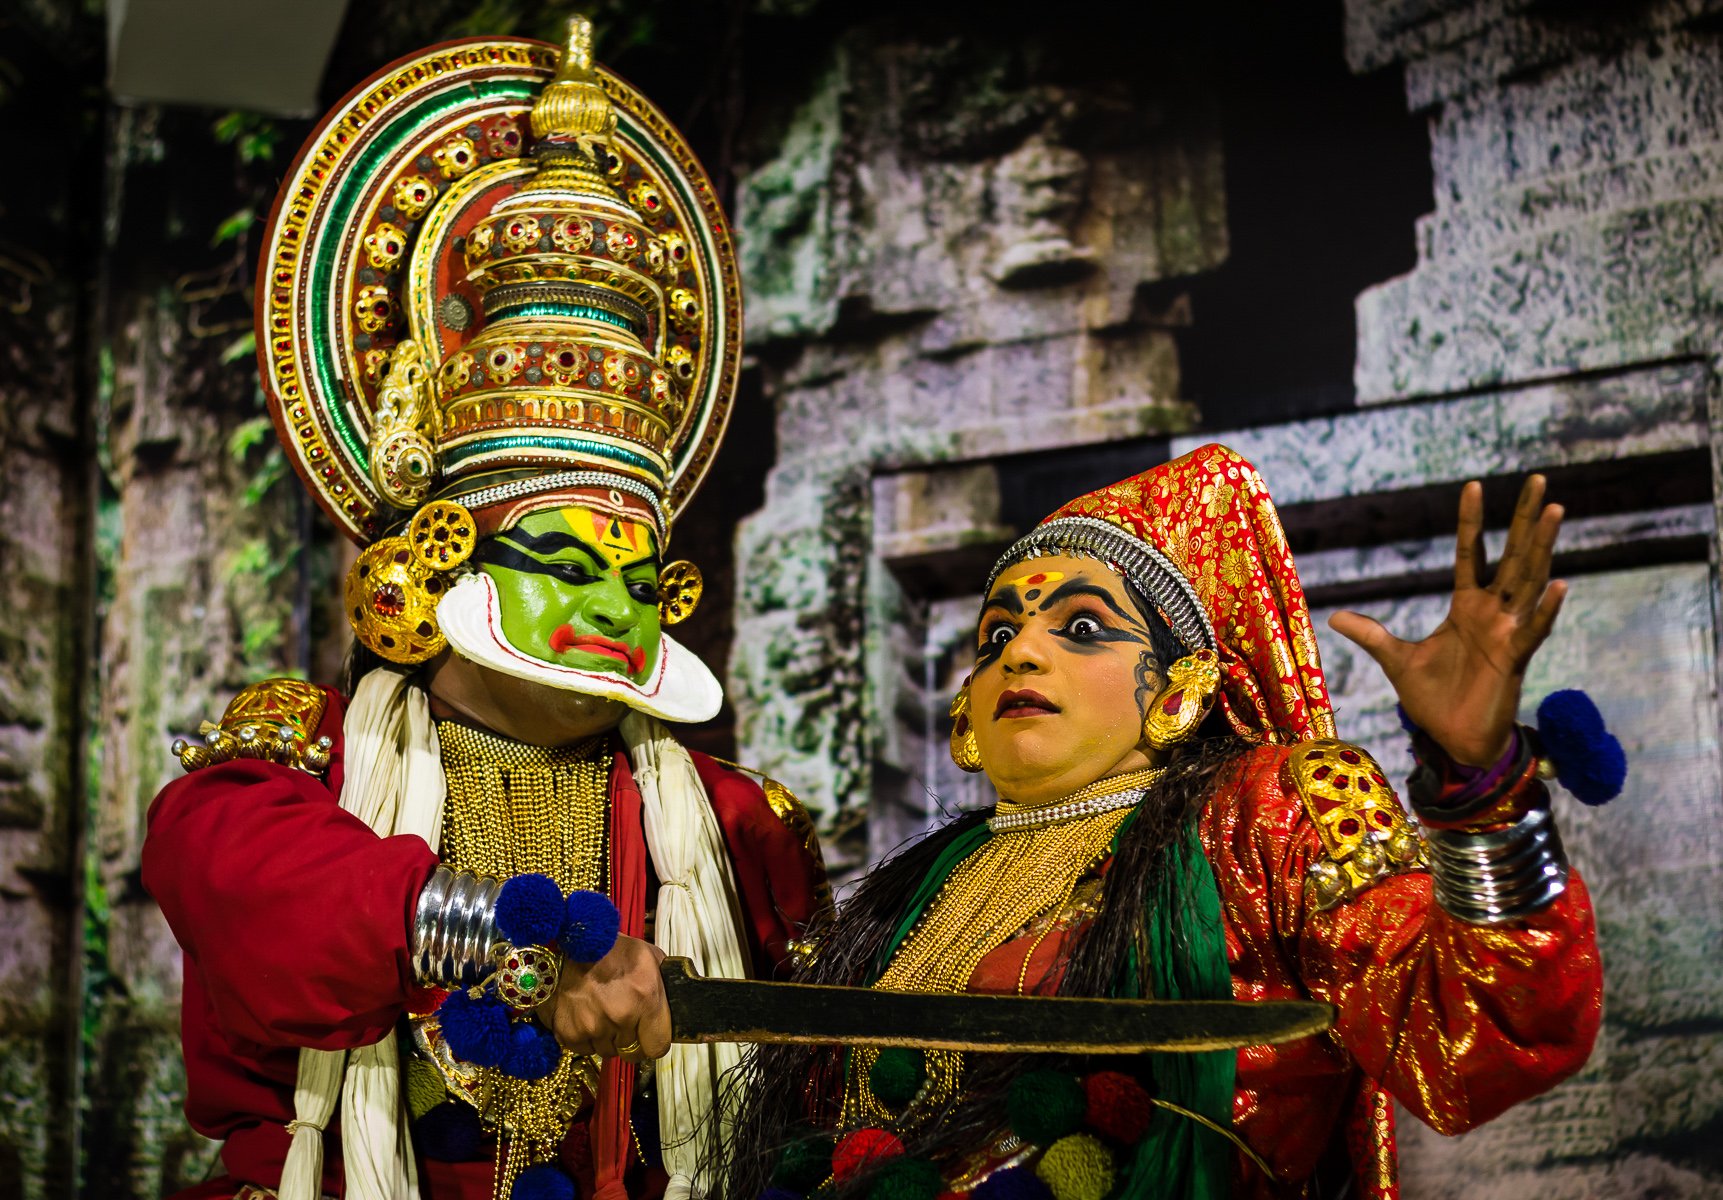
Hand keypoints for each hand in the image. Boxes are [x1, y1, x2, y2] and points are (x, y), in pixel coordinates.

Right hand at [536, 934, 671, 1061]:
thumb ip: (666, 989)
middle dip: (630, 1040)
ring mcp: (593, 1027)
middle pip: (632, 1052)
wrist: (574, 943)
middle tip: (624, 1020)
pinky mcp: (570, 1033)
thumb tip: (676, 1010)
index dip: (654, 1041)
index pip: (658, 1047)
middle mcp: (621, 1017)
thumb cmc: (616, 950)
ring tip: (603, 1013)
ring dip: (608, 1038)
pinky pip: (585, 1049)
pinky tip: (586, 1016)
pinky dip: (586, 1037)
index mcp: (646, 999)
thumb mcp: (651, 958)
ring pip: (608, 1051)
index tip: (649, 1035)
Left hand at [1328, 475, 1566, 766]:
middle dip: (1525, 519)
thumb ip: (1372, 634)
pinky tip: (1561, 584)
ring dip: (1543, 547)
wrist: (1452, 739)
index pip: (1472, 552)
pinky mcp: (1515, 659)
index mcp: (1466, 606)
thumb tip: (1334, 615)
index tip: (1475, 485)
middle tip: (1539, 480)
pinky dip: (1546, 609)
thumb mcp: (1395, 659)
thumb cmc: (1432, 699)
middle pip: (1512, 555)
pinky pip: (1534, 630)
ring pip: (1531, 581)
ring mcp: (1507, 633)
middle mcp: (1493, 612)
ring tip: (1556, 512)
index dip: (1472, 521)